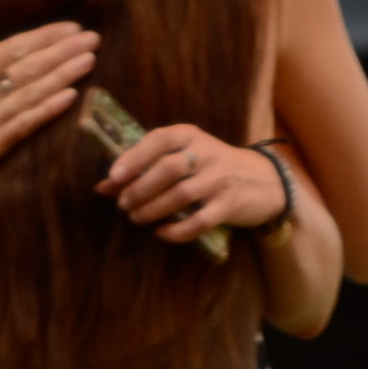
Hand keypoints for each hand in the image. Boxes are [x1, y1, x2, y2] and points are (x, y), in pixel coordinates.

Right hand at [0, 6, 95, 201]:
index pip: (13, 48)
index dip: (45, 36)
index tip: (71, 27)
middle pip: (30, 67)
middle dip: (64, 51)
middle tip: (92, 38)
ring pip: (34, 94)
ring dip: (65, 75)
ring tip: (90, 60)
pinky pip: (26, 126)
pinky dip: (50, 110)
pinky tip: (71, 97)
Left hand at [99, 123, 283, 244]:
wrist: (265, 181)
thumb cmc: (212, 167)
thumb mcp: (184, 157)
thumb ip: (145, 168)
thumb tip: (102, 187)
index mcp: (191, 135)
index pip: (160, 139)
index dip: (134, 157)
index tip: (113, 177)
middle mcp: (206, 154)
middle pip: (168, 169)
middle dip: (141, 188)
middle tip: (123, 204)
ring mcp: (220, 179)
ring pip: (182, 195)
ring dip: (154, 209)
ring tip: (137, 217)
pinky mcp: (230, 204)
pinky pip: (200, 221)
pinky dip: (177, 230)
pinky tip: (161, 233)